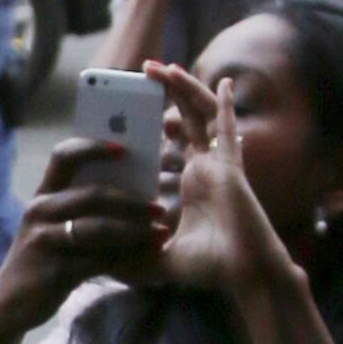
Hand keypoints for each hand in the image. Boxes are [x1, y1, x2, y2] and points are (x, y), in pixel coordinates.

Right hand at [0, 133, 166, 334]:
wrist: (9, 304)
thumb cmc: (41, 260)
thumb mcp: (53, 228)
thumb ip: (80, 209)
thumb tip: (135, 194)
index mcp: (43, 195)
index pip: (63, 156)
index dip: (93, 148)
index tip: (124, 150)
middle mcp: (40, 211)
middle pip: (92, 195)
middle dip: (131, 201)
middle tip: (159, 209)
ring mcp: (45, 240)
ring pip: (99, 228)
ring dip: (135, 231)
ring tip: (160, 233)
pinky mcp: (54, 270)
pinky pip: (99, 260)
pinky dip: (127, 259)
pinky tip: (146, 259)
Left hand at [150, 61, 296, 299]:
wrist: (243, 276)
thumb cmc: (210, 267)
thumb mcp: (159, 257)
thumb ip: (132, 255)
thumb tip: (99, 263)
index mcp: (193, 181)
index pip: (174, 141)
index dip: (159, 121)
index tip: (137, 107)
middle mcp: (207, 167)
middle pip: (186, 118)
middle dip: (167, 92)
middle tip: (144, 70)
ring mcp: (220, 164)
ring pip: (202, 115)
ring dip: (184, 89)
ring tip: (162, 67)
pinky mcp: (232, 168)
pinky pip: (228, 130)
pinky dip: (225, 106)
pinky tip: (223, 83)